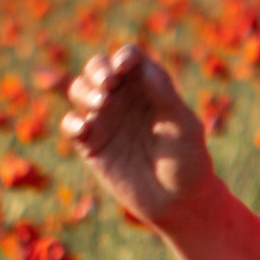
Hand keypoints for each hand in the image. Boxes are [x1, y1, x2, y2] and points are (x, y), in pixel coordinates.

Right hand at [59, 41, 215, 233]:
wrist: (177, 202)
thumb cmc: (188, 161)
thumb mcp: (184, 128)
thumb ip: (165, 97)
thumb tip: (145, 68)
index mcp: (149, 85)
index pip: (129, 58)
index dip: (123, 58)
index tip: (124, 69)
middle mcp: (124, 97)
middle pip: (98, 67)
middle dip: (97, 69)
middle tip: (108, 85)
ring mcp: (105, 119)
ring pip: (80, 90)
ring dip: (85, 91)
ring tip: (102, 104)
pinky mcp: (90, 143)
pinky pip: (71, 124)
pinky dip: (72, 122)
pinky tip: (84, 129)